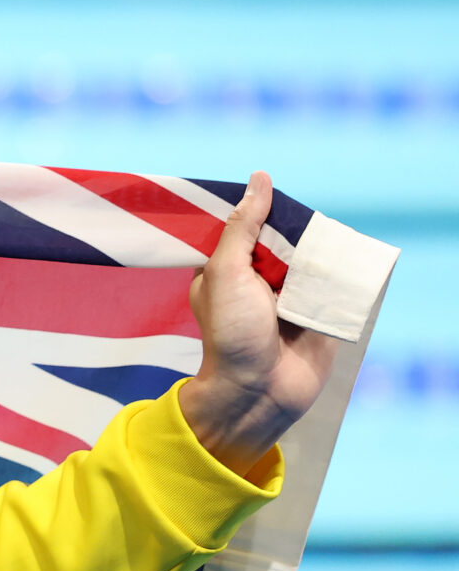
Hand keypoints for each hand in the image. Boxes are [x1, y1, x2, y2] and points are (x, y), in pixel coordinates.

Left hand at [179, 171, 336, 477]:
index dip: (259, 211)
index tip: (273, 194)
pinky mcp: (316, 312)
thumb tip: (260, 179)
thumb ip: (242, 227)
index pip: (244, 227)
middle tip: (299, 233)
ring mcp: (287, 297)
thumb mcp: (227, 272)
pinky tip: (345, 264)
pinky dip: (339, 276)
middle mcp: (255, 280)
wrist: (259, 391)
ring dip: (319, 254)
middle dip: (294, 232)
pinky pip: (333, 284)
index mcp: (225, 269)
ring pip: (310, 259)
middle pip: (282, 239)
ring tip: (319, 254)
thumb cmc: (231, 333)